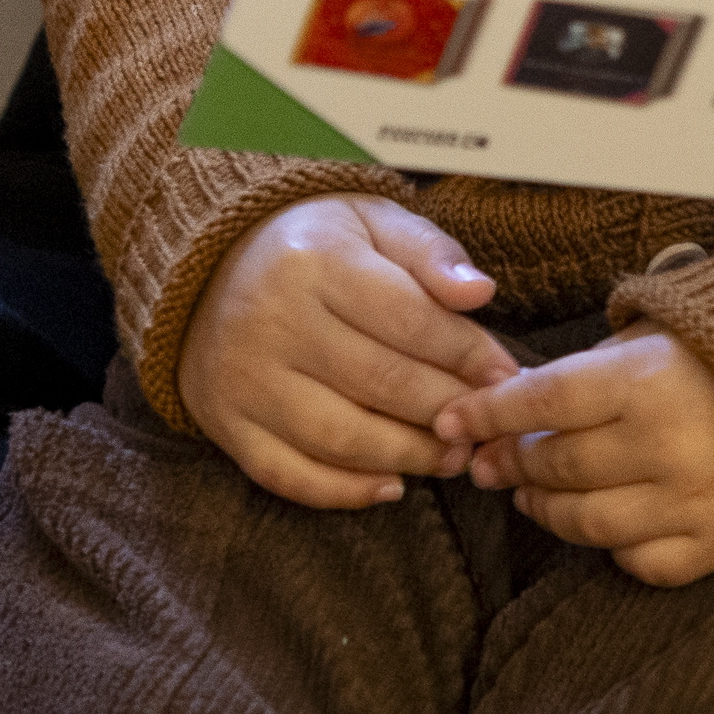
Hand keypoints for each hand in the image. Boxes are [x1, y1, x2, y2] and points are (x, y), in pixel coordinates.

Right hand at [179, 196, 513, 505]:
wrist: (208, 266)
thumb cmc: (313, 245)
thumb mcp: (371, 221)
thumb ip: (430, 252)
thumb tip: (480, 292)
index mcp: (316, 261)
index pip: (409, 320)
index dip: (468, 354)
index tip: (505, 376)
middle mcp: (273, 321)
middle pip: (380, 383)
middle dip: (447, 411)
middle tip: (485, 425)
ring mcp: (244, 379)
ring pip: (340, 437)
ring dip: (407, 456)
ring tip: (451, 456)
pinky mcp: (225, 422)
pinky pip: (288, 474)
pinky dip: (343, 492)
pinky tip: (390, 486)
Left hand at [446, 330, 713, 584]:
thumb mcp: (652, 337)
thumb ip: (582, 374)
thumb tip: (505, 412)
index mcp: (649, 381)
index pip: (542, 402)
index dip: (488, 413)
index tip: (451, 419)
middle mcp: (669, 446)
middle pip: (557, 467)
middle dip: (513, 461)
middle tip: (494, 458)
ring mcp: (695, 501)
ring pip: (586, 523)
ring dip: (547, 508)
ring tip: (534, 492)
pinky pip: (639, 562)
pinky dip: (613, 546)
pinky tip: (606, 520)